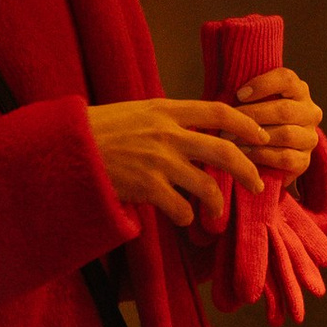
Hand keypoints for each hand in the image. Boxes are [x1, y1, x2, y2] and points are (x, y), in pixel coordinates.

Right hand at [88, 96, 269, 230]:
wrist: (66, 147)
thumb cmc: (100, 130)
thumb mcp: (137, 112)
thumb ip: (167, 119)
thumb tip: (197, 130)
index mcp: (166, 110)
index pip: (219, 112)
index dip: (246, 125)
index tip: (260, 136)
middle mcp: (167, 133)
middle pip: (224, 150)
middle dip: (248, 170)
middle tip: (258, 184)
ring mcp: (158, 161)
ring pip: (207, 186)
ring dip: (216, 203)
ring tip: (216, 211)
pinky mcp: (146, 187)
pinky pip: (181, 208)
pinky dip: (185, 215)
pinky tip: (181, 216)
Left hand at [232, 64, 321, 183]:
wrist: (265, 155)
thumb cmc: (253, 120)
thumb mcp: (252, 102)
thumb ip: (245, 94)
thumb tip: (224, 91)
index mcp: (299, 91)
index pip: (287, 79)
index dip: (262, 85)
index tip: (239, 95)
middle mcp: (310, 112)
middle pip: (284, 110)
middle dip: (252, 116)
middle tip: (226, 123)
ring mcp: (310, 138)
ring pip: (285, 134)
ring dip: (254, 137)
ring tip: (230, 139)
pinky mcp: (305, 161)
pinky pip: (285, 158)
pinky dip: (261, 155)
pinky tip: (243, 154)